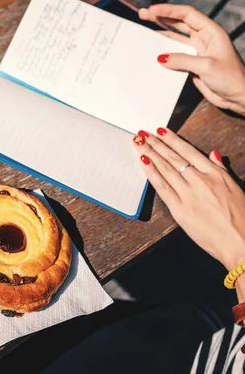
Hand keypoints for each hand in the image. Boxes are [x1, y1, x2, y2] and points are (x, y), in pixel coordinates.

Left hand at [132, 128, 244, 272]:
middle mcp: (201, 181)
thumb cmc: (241, 218)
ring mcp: (189, 195)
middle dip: (156, 144)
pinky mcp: (180, 209)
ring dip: (150, 154)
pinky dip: (151, 173)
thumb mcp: (235, 187)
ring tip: (139, 144)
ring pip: (166, 169)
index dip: (173, 140)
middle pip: (174, 158)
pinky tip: (143, 163)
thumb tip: (212, 153)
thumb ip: (221, 169)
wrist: (241, 242)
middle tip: (142, 134)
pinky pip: (162, 187)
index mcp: (216, 174)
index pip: (189, 152)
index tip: (160, 131)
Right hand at [139, 4, 244, 115]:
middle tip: (143, 14)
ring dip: (160, 34)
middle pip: (179, 23)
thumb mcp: (207, 66)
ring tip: (143, 30)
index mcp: (211, 33)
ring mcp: (196, 51)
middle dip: (161, 17)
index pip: (188, 15)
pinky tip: (152, 51)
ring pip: (174, 38)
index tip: (153, 9)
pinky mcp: (191, 64)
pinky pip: (174, 55)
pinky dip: (163, 52)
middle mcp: (203, 39)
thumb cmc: (231, 78)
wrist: (237, 96)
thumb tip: (162, 57)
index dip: (169, 10)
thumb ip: (183, 60)